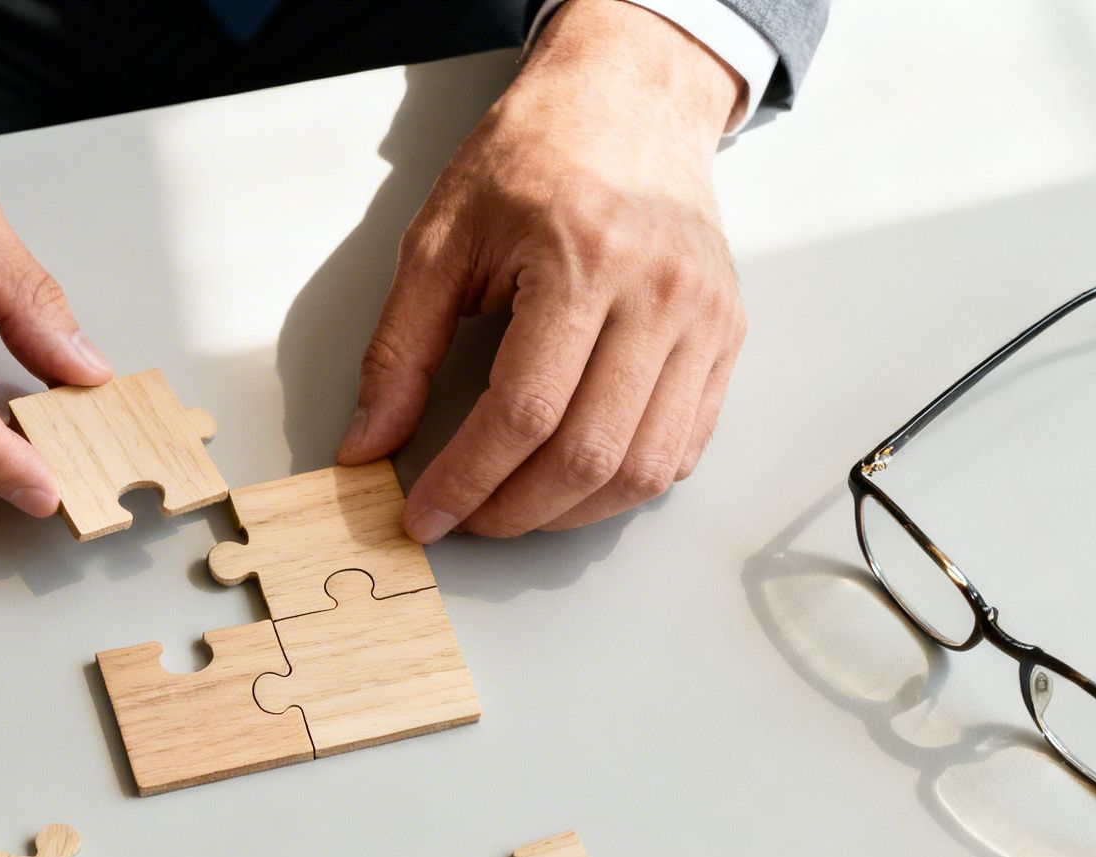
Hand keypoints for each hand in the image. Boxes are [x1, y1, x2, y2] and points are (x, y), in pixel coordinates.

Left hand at [338, 0, 746, 539]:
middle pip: (590, 454)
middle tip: (467, 520)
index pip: (522, 413)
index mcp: (583, 261)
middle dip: (515, 511)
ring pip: (645, 467)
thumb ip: (400, 349)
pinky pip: (684, 445)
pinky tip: (575, 479)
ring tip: (515, 507)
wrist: (629, 99)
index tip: (425, 514)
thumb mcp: (440, 238)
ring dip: (573, 512)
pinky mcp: (727, 336)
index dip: (466, 480)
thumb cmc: (533, 155)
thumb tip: (369, 443)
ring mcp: (705, 320)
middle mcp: (659, 295)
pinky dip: (626, 482)